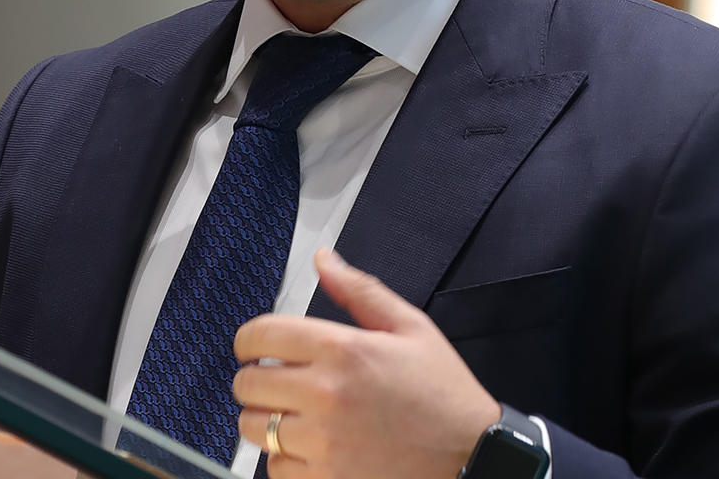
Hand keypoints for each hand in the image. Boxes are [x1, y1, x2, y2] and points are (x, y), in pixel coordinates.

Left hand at [232, 248, 499, 478]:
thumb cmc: (443, 393)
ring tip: (294, 415)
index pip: (260, 335)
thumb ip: (359, 291)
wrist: (471, 456)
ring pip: (253, 427)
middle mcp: (327, 394)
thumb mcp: (410, 328)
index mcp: (344, 350)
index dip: (249, 340)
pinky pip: (275, 467)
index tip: (255, 348)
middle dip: (257, 379)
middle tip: (280, 382)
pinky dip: (285, 459)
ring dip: (267, 419)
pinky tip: (311, 447)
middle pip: (247, 383)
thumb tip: (323, 260)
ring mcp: (323, 442)